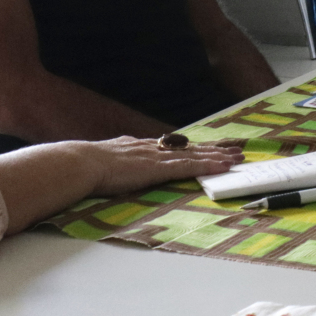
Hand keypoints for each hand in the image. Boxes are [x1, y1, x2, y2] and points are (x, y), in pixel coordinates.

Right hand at [79, 136, 245, 196]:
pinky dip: (208, 166)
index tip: (205, 147)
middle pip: (189, 148)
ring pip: (195, 155)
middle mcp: (152, 149)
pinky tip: (223, 166)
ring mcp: (157, 158)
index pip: (171, 147)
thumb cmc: (83, 165)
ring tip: (237, 157)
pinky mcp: (159, 168)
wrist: (79, 163)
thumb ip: (114, 159)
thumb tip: (111, 163)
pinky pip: (190, 167)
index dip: (190, 148)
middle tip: (233, 150)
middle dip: (213, 150)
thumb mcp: (103, 158)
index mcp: (138, 147)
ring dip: (217, 157)